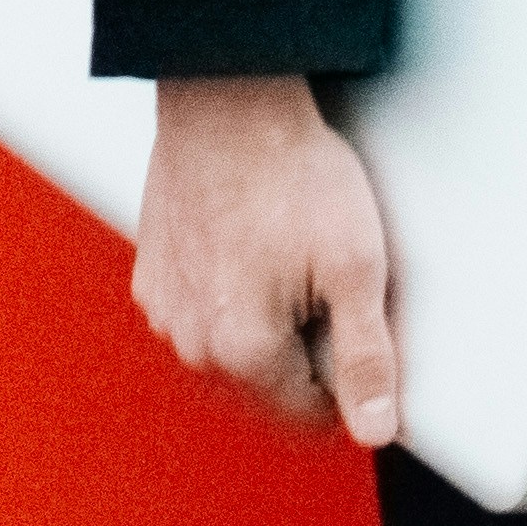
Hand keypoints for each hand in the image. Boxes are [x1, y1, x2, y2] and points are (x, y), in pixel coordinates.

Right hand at [134, 70, 399, 441]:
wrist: (228, 96)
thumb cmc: (292, 170)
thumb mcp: (354, 263)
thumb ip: (365, 357)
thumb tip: (375, 429)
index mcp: (242, 350)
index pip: (308, 412)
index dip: (346, 376)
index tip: (358, 324)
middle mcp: (192, 342)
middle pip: (266, 383)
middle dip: (301, 348)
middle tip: (325, 279)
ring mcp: (165, 308)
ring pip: (229, 347)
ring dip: (260, 323)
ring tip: (288, 256)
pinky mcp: (152, 274)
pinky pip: (199, 310)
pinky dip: (226, 294)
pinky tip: (250, 246)